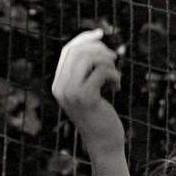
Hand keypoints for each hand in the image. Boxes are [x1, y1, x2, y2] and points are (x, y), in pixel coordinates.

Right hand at [52, 29, 124, 157]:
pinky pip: (101, 72)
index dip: (84, 39)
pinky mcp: (86, 98)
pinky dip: (114, 75)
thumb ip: (88, 72)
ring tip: (115, 76)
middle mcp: (60, 86)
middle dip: (100, 49)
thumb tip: (99, 45)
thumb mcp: (91, 91)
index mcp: (58, 83)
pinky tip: (116, 87)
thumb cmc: (101, 115)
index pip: (68, 50)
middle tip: (115, 60)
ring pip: (90, 59)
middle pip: (78, 51)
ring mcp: (71, 93)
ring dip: (109, 63)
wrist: (103, 142)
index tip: (101, 33)